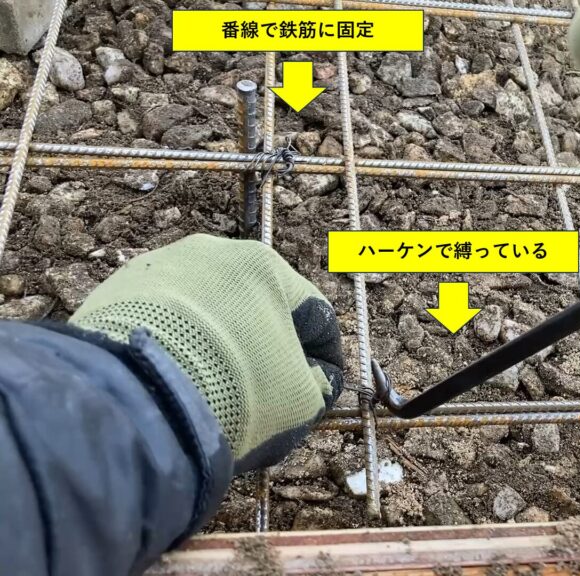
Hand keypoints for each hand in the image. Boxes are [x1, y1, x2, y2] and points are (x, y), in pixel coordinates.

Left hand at [71, 234, 342, 472]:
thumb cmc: (240, 390)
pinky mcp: (118, 290)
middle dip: (265, 351)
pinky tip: (174, 382)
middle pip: (257, 310)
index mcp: (267, 267)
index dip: (325, 360)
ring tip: (212, 390)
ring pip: (207, 314)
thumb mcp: (301, 401)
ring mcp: (161, 268)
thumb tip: (309, 380)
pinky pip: (164, 322)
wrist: (140, 398)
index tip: (319, 391)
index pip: (314, 317)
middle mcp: (215, 253)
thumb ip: (316, 386)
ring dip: (219, 347)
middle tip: (264, 395)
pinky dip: (177, 349)